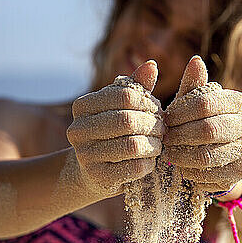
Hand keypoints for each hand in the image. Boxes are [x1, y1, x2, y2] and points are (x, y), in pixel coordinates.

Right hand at [66, 60, 164, 196]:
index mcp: (82, 106)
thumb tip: (151, 64)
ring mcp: (85, 155)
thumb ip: (136, 87)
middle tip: (164, 129)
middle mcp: (78, 129)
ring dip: (154, 144)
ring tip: (159, 143)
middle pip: (129, 120)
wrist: (94, 173)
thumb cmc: (113, 133)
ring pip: (133, 145)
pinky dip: (149, 163)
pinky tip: (149, 160)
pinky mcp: (98, 178)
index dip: (148, 102)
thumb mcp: (122, 108)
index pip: (125, 95)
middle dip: (153, 124)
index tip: (158, 110)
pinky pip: (135, 167)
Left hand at [163, 56, 241, 193]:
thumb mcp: (194, 105)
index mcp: (238, 102)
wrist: (221, 160)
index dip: (180, 112)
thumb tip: (195, 60)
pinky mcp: (239, 173)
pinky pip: (209, 174)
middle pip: (208, 129)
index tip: (165, 119)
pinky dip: (190, 171)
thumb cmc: (200, 125)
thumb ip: (193, 86)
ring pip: (207, 154)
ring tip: (169, 153)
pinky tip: (181, 167)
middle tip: (165, 138)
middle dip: (180, 134)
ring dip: (182, 155)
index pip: (205, 103)